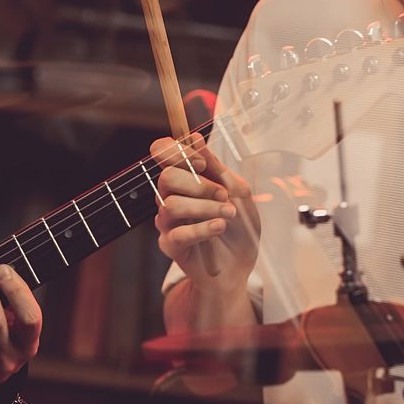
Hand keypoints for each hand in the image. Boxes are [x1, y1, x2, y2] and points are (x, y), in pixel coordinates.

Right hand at [152, 133, 257, 293]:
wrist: (242, 264)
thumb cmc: (239, 226)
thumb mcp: (237, 191)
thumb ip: (216, 167)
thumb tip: (195, 138)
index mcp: (184, 178)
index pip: (162, 153)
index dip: (176, 152)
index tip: (201, 162)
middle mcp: (170, 196)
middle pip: (167, 178)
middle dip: (199, 185)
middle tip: (223, 195)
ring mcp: (167, 222)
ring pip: (171, 205)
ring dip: (205, 207)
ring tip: (228, 214)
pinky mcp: (170, 246)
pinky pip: (179, 233)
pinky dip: (203, 228)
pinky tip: (220, 227)